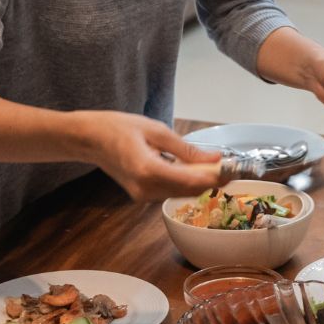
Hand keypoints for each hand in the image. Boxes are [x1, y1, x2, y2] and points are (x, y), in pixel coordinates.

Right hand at [84, 111, 222, 200]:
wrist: (89, 139)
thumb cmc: (118, 128)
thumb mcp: (156, 130)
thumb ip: (187, 149)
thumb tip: (214, 158)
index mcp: (148, 171)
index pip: (191, 181)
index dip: (215, 177)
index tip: (233, 170)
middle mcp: (146, 189)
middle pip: (189, 191)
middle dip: (211, 180)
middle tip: (229, 166)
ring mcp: (142, 196)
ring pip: (181, 193)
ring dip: (199, 181)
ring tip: (213, 165)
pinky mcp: (142, 196)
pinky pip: (170, 191)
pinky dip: (184, 182)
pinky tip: (190, 168)